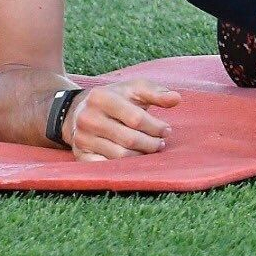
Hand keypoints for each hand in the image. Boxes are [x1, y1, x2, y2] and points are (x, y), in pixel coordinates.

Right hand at [65, 78, 181, 160]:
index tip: (167, 130)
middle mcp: (87, 118)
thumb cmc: (115, 98)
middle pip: (129, 139)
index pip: (135, 118)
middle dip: (151, 144)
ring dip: (140, 156)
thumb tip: (177, 99)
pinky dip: (123, 166)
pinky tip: (134, 159)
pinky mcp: (79, 155)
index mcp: (101, 97)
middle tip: (161, 143)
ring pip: (119, 156)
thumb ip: (157, 93)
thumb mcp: (134, 88)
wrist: (79, 109)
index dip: (155, 127)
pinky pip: (105, 167)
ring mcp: (81, 138)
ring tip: (150, 149)